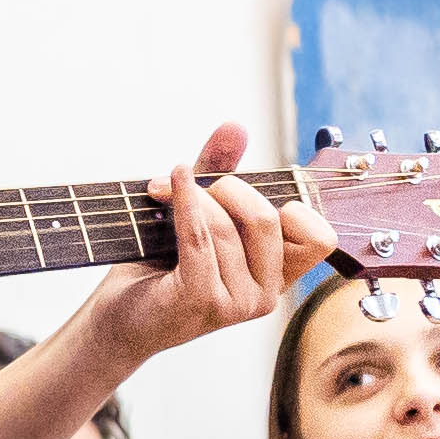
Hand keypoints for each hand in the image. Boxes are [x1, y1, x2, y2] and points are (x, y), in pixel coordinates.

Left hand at [73, 124, 327, 370]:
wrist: (119, 312)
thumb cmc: (161, 264)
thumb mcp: (199, 212)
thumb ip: (220, 169)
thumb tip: (235, 127)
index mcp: (277, 277)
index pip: (320, 238)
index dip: (293, 205)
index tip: (248, 196)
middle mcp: (266, 296)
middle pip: (268, 219)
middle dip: (228, 188)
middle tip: (195, 187)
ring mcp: (237, 305)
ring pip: (227, 227)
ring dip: (191, 197)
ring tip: (161, 192)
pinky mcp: (202, 301)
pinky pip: (199, 238)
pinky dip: (184, 202)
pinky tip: (168, 182)